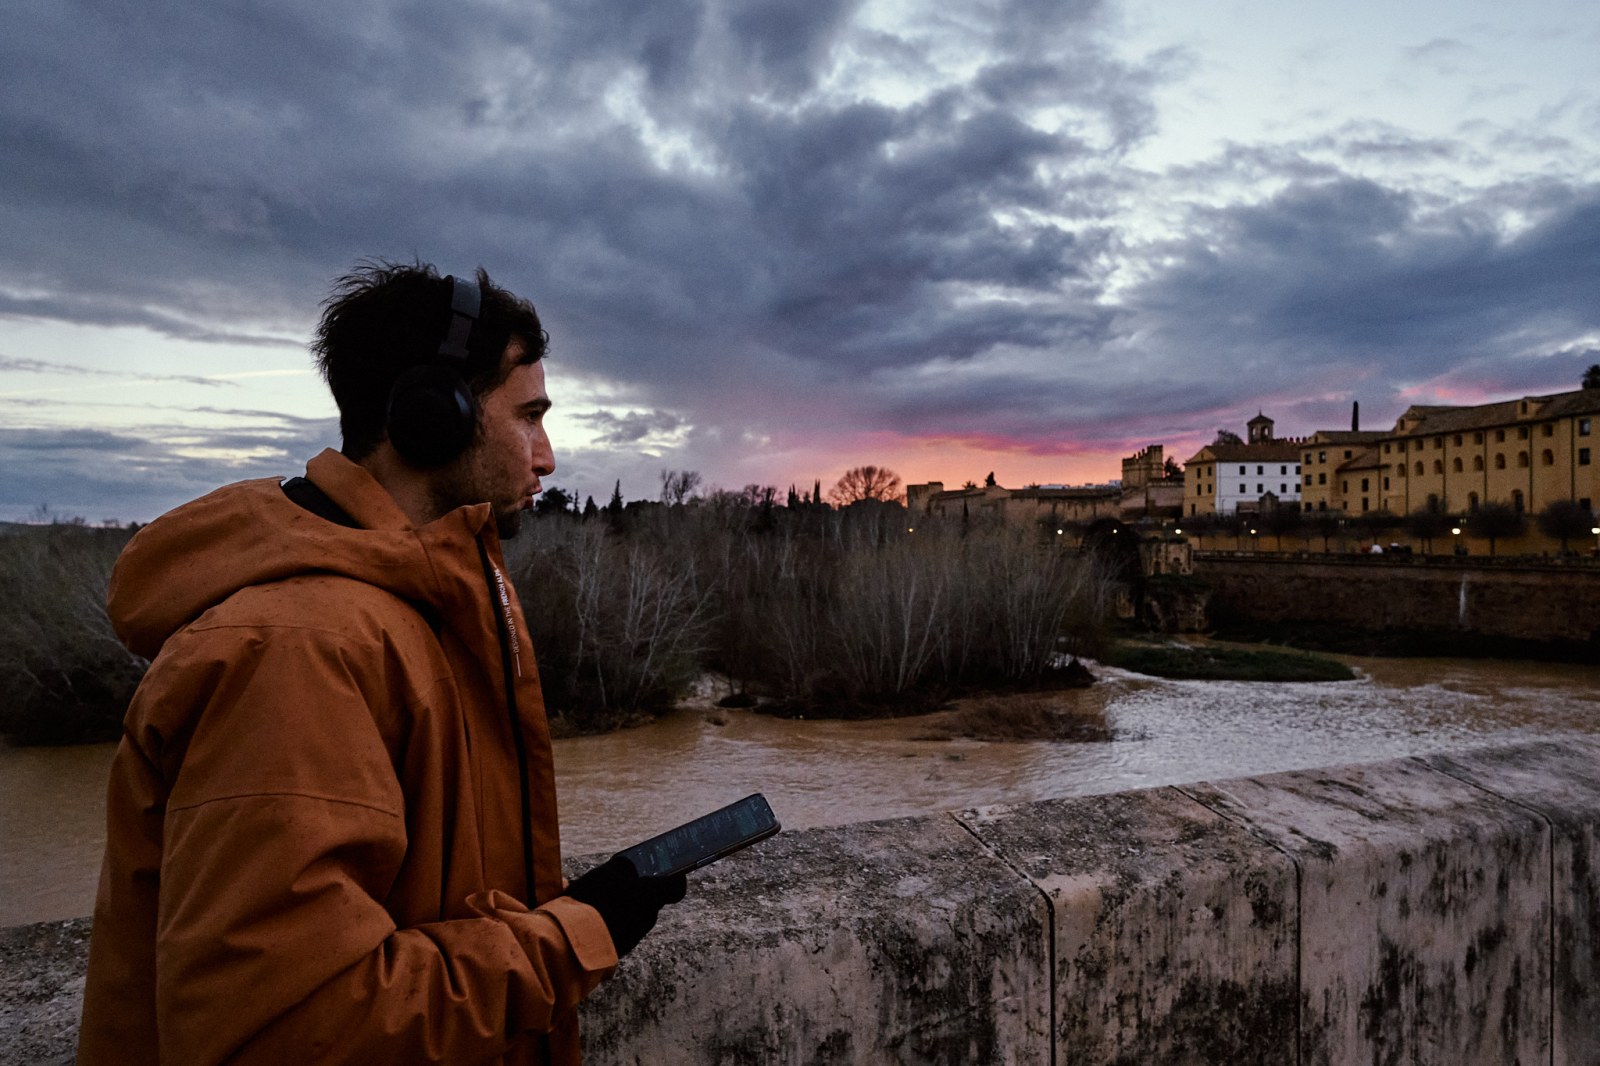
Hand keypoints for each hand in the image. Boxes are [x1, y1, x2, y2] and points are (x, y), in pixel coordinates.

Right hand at [563, 855, 686, 956]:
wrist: (574, 943)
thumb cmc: (593, 901)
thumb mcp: (604, 874)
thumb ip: (622, 867)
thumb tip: (629, 866)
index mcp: (650, 896)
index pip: (677, 887)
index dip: (674, 878)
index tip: (666, 872)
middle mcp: (648, 917)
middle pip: (651, 900)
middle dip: (637, 891)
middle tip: (618, 883)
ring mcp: (636, 935)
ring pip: (635, 915)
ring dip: (623, 907)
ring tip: (598, 900)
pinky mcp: (622, 949)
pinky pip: (623, 930)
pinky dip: (614, 922)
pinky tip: (594, 917)